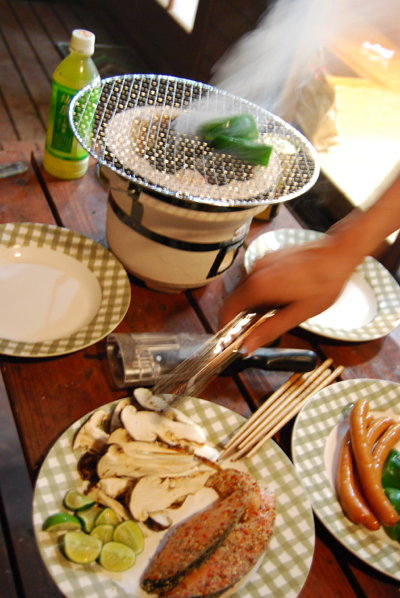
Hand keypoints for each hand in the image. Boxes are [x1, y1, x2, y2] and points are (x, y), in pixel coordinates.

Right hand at [220, 236, 354, 352]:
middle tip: (258, 332)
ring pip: (246, 289)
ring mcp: (261, 261)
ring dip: (253, 305)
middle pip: (235, 300)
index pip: (227, 309)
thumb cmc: (323, 283)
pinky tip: (281, 298)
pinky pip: (256, 279)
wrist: (339, 252)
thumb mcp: (298, 314)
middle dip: (242, 318)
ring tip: (276, 314)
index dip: (226, 327)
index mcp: (257, 286)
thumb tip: (246, 347)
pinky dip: (260, 292)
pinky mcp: (269, 257)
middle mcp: (254, 271)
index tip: (232, 340)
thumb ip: (269, 330)